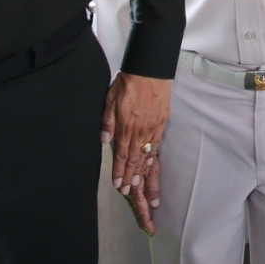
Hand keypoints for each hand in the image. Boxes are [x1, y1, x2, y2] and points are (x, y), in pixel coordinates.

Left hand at [103, 72, 170, 231]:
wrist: (149, 71)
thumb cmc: (127, 84)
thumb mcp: (109, 100)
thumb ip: (107, 121)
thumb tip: (104, 139)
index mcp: (125, 126)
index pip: (121, 154)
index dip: (119, 171)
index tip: (118, 185)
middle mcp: (139, 130)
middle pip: (134, 159)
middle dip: (131, 178)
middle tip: (128, 192)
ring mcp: (151, 128)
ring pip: (146, 155)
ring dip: (142, 173)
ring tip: (141, 187)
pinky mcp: (161, 123)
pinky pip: (156, 144)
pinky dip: (152, 157)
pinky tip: (150, 166)